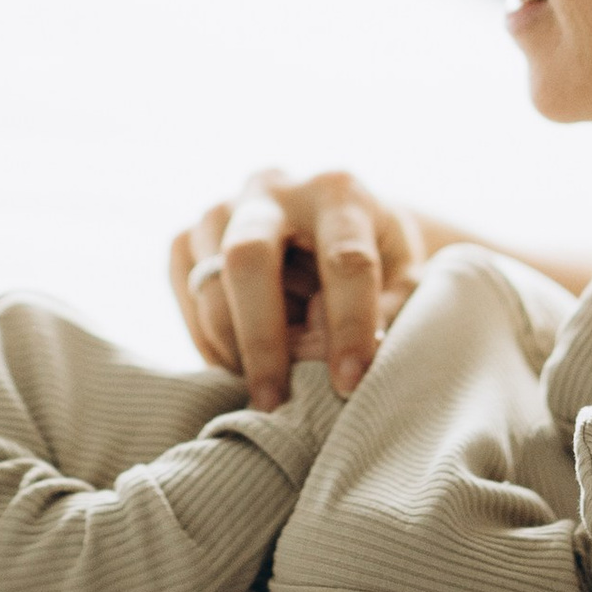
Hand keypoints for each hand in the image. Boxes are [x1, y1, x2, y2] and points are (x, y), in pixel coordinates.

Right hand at [168, 174, 424, 407]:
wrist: (329, 230)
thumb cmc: (377, 261)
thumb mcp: (404, 280)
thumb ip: (386, 313)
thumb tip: (340, 355)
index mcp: (339, 192)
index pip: (345, 261)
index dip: (349, 327)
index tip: (349, 385)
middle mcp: (273, 189)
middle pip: (248, 257)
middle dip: (261, 337)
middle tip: (274, 402)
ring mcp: (222, 209)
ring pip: (209, 284)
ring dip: (235, 347)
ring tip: (267, 387)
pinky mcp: (188, 236)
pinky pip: (187, 296)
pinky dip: (209, 342)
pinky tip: (241, 363)